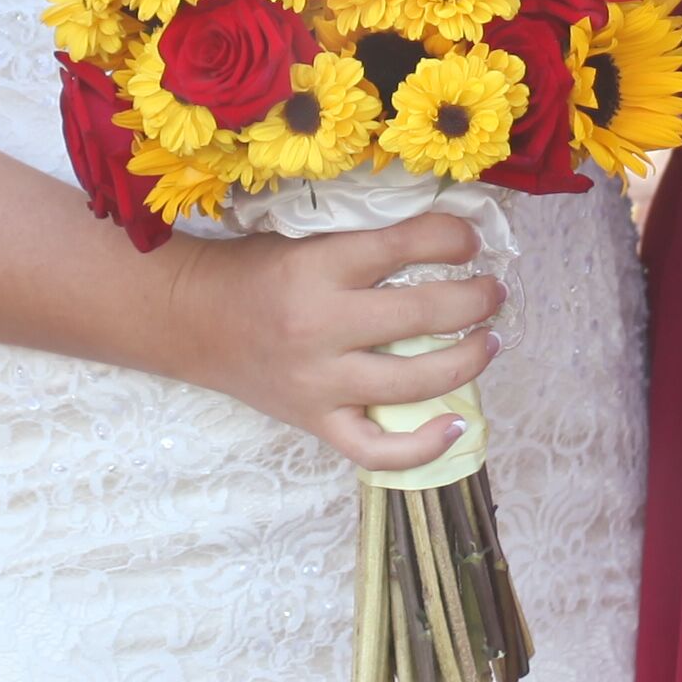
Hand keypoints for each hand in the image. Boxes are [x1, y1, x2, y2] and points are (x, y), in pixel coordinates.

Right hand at [157, 212, 503, 473]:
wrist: (189, 320)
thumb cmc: (254, 271)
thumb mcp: (304, 238)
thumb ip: (363, 240)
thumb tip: (443, 233)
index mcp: (318, 267)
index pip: (404, 246)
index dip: (452, 239)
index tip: (472, 240)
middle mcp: (321, 325)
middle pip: (422, 314)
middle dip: (475, 299)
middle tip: (493, 291)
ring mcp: (320, 382)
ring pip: (414, 381)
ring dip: (468, 360)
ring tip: (489, 341)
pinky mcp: (315, 421)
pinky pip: (377, 449)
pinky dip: (423, 445)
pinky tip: (456, 425)